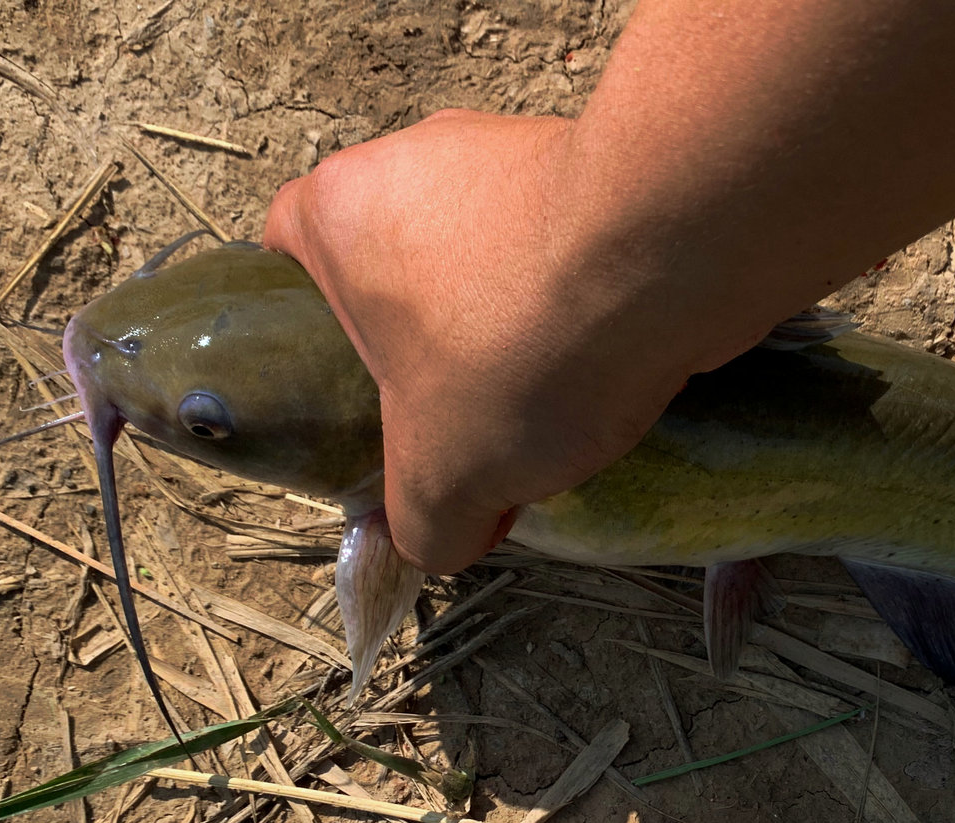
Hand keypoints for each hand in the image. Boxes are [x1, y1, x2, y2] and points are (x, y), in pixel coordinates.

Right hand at [264, 110, 729, 573]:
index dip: (318, 343)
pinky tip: (608, 366)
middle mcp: (414, 158)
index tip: (362, 401)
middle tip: (463, 424)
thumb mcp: (440, 480)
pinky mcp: (591, 162)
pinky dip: (577, 303)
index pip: (287, 266)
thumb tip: (436, 539)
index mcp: (339, 210)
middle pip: (398, 271)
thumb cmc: (517, 345)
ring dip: (510, 332)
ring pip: (487, 262)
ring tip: (550, 408)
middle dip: (431, 352)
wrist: (668, 256)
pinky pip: (563, 249)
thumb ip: (420, 524)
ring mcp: (506, 151)